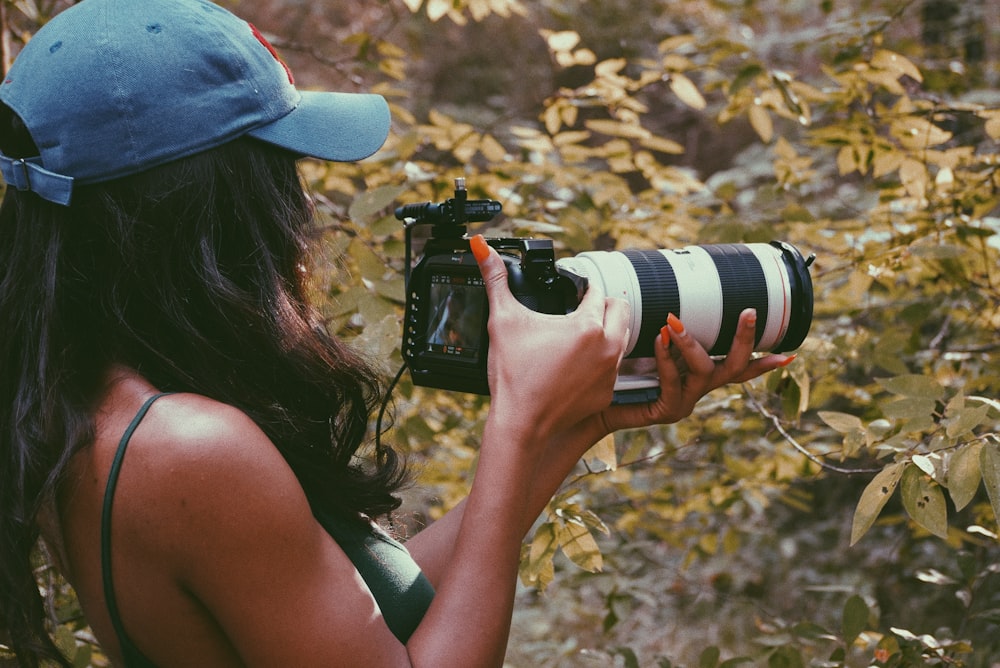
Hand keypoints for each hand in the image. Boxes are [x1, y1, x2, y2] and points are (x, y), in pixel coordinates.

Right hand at [470, 235, 630, 437]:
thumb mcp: (503, 319)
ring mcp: (610, 373)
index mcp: (588, 325)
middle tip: (578, 309)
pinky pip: (613, 369)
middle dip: (602, 305)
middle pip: (620, 309)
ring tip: (579, 335)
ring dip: (606, 331)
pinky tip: (577, 365)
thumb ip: (494, 278)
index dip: (581, 287)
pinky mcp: (607, 394)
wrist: (520, 423)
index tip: (570, 290)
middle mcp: (607, 347)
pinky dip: (600, 363)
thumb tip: (480, 245)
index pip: (596, 291)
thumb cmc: (512, 374)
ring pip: (622, 338)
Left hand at [599, 308, 794, 431]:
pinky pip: (674, 383)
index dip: (764, 361)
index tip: (791, 354)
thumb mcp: (641, 345)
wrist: (591, 407)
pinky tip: (660, 341)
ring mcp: (684, 402)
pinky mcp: (666, 411)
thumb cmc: (616, 373)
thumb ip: (659, 326)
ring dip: (692, 344)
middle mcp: (697, 389)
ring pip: (706, 372)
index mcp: (698, 375)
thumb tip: (661, 292)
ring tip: (674, 323)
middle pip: (735, 368)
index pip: (738, 367)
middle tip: (749, 312)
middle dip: (745, 340)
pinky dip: (668, 360)